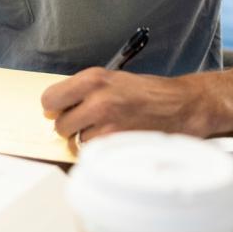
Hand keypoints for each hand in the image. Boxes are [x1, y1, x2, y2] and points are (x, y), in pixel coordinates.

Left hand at [41, 67, 211, 149]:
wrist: (181, 105)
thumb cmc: (147, 93)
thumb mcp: (113, 79)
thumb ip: (85, 91)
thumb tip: (57, 107)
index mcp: (94, 78)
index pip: (50, 97)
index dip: (54, 106)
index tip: (59, 109)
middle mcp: (97, 99)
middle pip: (60, 124)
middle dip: (70, 126)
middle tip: (86, 123)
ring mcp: (107, 124)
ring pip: (76, 141)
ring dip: (86, 140)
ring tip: (106, 130)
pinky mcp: (117, 144)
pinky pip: (93, 153)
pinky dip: (99, 150)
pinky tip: (114, 140)